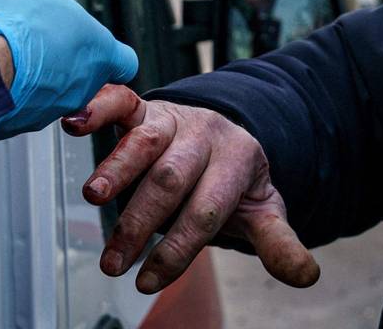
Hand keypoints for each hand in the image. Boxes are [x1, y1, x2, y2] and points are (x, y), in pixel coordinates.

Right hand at [0, 0, 137, 136]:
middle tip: (36, 41)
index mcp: (99, 53)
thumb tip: (45, 5)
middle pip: (80, 75)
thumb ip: (53, 1)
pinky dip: (9, 90)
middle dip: (60, 60)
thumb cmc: (16, 24)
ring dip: (32, 75)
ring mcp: (51, 111)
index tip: (91, 45)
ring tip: (7, 52)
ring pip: (47, 92)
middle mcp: (82, 88)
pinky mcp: (20, 125)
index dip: (108, 53)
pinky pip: (18, 105)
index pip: (125, 62)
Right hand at [65, 86, 318, 293]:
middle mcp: (205, 136)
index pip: (206, 209)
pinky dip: (97, 106)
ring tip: (94, 198)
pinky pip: (122, 100)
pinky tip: (74, 123)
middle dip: (140, 223)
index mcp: (239, 161)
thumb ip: (278, 243)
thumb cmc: (235, 182)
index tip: (149, 282)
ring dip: (116, 170)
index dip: (179, 248)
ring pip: (145, 140)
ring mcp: (174, 119)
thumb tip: (308, 276)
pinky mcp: (144, 108)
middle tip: (114, 263)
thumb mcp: (262, 212)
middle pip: (172, 179)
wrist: (226, 134)